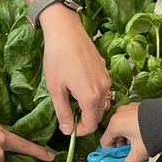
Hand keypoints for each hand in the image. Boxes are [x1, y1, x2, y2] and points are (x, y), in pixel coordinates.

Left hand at [40, 7, 110, 136]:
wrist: (66, 31)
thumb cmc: (57, 58)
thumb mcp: (55, 88)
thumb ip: (63, 112)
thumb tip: (66, 130)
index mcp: (90, 97)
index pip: (91, 125)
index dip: (80, 130)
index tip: (69, 128)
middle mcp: (103, 89)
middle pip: (99, 114)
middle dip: (85, 119)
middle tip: (69, 114)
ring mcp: (106, 78)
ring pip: (103, 102)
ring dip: (90, 106)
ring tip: (74, 99)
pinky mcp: (105, 69)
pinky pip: (103, 88)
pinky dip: (94, 93)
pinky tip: (79, 84)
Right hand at [99, 103, 147, 161]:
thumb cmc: (155, 133)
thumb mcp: (138, 154)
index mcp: (115, 123)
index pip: (104, 144)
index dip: (112, 155)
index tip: (121, 161)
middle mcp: (120, 113)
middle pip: (114, 136)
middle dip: (123, 148)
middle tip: (135, 154)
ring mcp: (129, 109)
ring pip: (123, 130)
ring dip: (130, 141)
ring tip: (143, 146)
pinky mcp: (138, 108)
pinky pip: (131, 122)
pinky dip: (135, 131)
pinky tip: (146, 137)